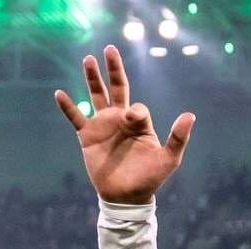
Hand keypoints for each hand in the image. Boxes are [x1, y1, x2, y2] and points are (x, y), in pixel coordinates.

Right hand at [54, 45, 194, 203]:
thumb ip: (178, 137)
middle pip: (117, 88)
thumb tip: (191, 115)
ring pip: (97, 96)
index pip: (137, 107)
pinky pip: (76, 118)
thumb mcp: (169, 159)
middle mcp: (121, 120)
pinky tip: (59, 93)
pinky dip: (68, 106)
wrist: (127, 196)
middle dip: (114, 69)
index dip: (135, 111)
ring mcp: (103, 126)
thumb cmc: (150, 178)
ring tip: (88, 59)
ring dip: (92, 78)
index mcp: (140, 123)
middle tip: (110, 49)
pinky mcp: (87, 136)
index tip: (131, 118)